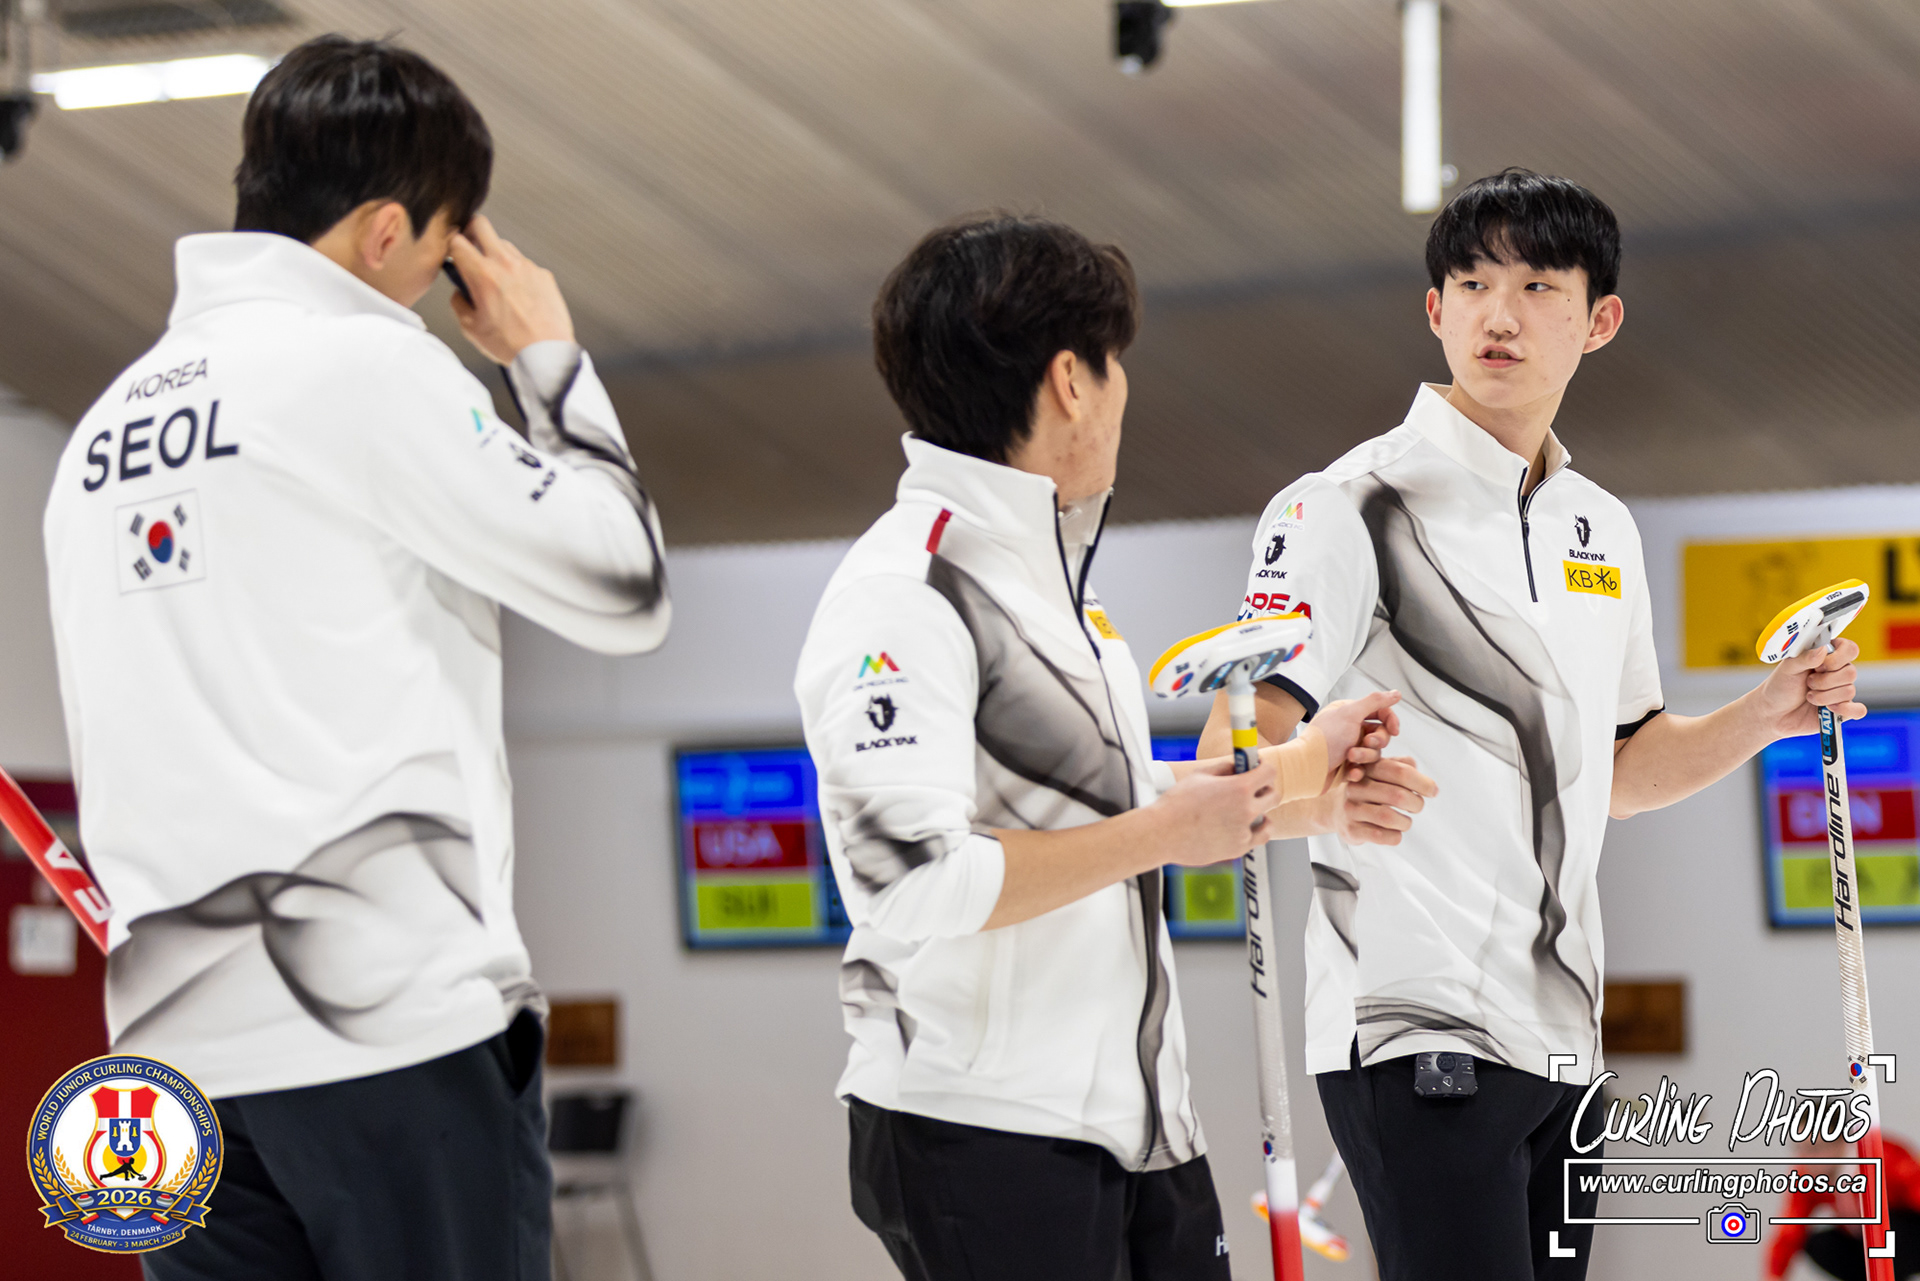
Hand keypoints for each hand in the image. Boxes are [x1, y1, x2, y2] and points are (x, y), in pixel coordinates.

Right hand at [447, 214, 575, 364]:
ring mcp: (527, 267)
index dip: (450, 245)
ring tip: (495, 280)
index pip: (457, 240)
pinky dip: (517, 272)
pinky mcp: (544, 275)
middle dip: (470, 233)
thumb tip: (460, 293)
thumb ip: (459, 303)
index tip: (451, 253)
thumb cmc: (513, 345)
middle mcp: (506, 264)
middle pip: (481, 225)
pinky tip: (518, 294)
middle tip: (469, 250)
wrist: (547, 353)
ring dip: (495, 254)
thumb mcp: (471, 329)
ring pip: (504, 244)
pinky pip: (524, 264)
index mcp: (483, 275)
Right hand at [1149, 758, 1279, 866]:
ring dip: (1261, 814)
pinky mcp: (1238, 849)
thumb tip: (1236, 767)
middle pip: (1274, 796)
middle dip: (1265, 789)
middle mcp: (1246, 810)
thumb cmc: (1176, 804)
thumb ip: (1223, 769)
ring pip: (1267, 822)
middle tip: (1252, 789)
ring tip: (1245, 812)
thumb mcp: (1200, 776)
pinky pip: (1256, 839)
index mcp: (1238, 789)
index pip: (1269, 772)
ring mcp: (1243, 832)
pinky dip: (1251, 832)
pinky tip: (1240, 827)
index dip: (1265, 766)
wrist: (1162, 834)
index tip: (1259, 767)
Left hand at [1311, 691, 1402, 790]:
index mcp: (1349, 713)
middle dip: (1377, 740)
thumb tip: (1396, 693)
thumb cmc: (1325, 739)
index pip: (1380, 712)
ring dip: (1365, 756)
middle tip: (1367, 742)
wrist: (1306, 769)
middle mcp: (1350, 730)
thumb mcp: (1350, 714)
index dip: (1390, 720)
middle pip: (1381, 734)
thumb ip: (1375, 701)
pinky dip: (1358, 770)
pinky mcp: (1347, 767)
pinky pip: (1364, 770)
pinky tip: (1350, 771)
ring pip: (1373, 753)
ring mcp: (1349, 749)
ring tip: (1351, 757)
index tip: (1394, 730)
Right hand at [1332, 755, 1437, 845]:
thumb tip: (1429, 785)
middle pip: (1397, 795)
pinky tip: (1394, 832)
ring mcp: (1351, 809)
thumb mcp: (1382, 771)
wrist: (1336, 809)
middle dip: (1415, 803)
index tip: (1433, 791)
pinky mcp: (1351, 829)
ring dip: (1405, 822)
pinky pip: (1380, 836)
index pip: (1399, 771)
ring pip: (1388, 817)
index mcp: (1368, 769)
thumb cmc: (1368, 789)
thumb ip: (1404, 768)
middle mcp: (1357, 787)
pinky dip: (1394, 836)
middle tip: (1417, 807)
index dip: (1421, 782)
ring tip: (1405, 821)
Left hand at [1754, 638, 1864, 739]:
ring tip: (1808, 697)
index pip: (1850, 649)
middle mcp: (1837, 672)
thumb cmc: (1779, 687)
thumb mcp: (1787, 669)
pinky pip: (1859, 711)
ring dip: (1824, 696)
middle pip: (1851, 672)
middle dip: (1825, 681)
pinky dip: (1846, 710)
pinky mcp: (1843, 710)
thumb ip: (1804, 657)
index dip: (1837, 658)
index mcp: (1827, 657)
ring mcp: (1841, 692)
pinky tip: (1829, 709)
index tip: (1817, 666)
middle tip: (1808, 683)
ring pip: (1849, 691)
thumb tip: (1823, 649)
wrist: (1773, 713)